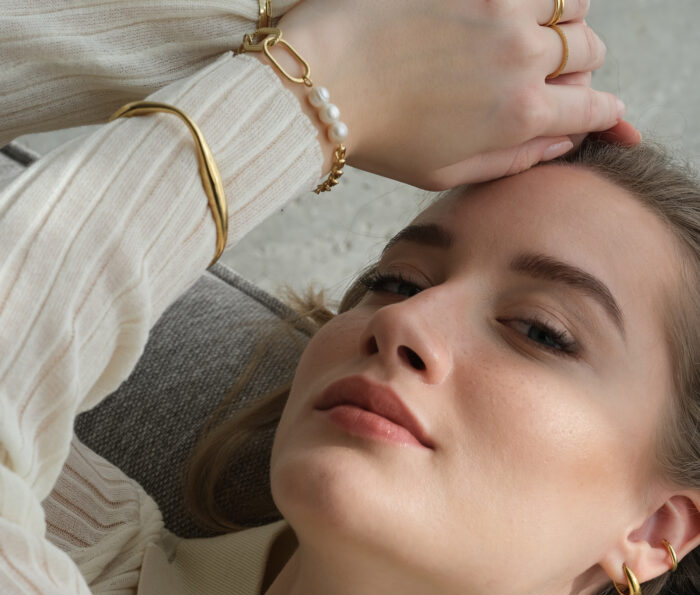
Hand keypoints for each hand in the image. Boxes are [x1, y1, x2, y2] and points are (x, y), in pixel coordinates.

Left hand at [276, 0, 625, 188]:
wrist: (321, 85)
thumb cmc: (380, 137)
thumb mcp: (446, 174)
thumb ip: (513, 159)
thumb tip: (562, 142)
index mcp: (519, 116)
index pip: (594, 108)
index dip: (605, 113)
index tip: (602, 112)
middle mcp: (522, 58)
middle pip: (589, 53)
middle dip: (578, 70)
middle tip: (546, 79)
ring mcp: (501, 8)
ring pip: (573, 3)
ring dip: (562, 22)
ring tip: (528, 37)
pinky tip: (506, 14)